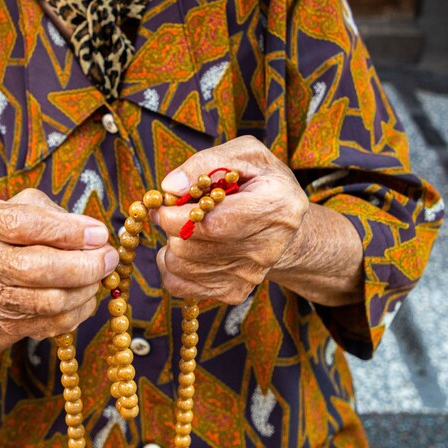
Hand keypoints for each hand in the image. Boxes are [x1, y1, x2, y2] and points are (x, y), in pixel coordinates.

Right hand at [0, 189, 119, 363]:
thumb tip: (95, 236)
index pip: (23, 225)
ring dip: (87, 287)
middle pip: (37, 268)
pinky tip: (85, 292)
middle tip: (109, 257)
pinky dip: (81, 308)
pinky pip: (57, 322)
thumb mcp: (24, 208)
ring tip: (99, 273)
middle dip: (85, 264)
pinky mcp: (10, 324)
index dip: (67, 231)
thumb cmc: (11, 235)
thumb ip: (56, 215)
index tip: (99, 234)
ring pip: (52, 301)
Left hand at [151, 136, 309, 304]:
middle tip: (173, 210)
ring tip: (186, 227)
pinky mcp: (235, 292)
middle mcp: (266, 249)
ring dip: (171, 244)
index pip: (214, 224)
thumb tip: (170, 187)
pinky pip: (180, 285)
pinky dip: (171, 266)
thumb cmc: (261, 181)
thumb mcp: (245, 154)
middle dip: (171, 226)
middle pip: (191, 248)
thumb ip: (206, 163)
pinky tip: (187, 248)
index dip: (177, 216)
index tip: (162, 203)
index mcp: (275, 207)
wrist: (284, 222)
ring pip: (180, 266)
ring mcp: (250, 275)